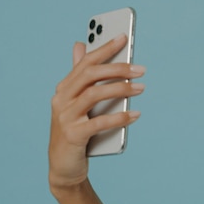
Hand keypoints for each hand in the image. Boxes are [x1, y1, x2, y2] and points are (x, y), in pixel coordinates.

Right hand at [48, 34, 145, 194]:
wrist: (64, 166)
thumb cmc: (77, 132)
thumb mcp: (78, 103)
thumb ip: (82, 78)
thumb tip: (80, 45)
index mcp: (65, 88)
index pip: (85, 62)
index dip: (104, 48)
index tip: (124, 36)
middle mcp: (61, 99)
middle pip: (90, 75)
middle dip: (117, 68)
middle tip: (141, 69)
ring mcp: (65, 117)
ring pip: (94, 95)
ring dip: (120, 89)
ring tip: (141, 88)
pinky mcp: (73, 135)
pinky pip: (99, 123)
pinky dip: (119, 117)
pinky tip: (136, 115)